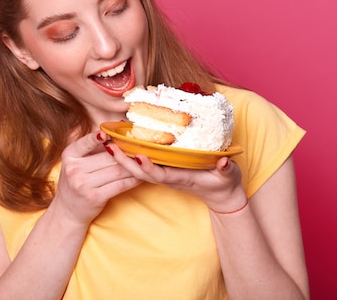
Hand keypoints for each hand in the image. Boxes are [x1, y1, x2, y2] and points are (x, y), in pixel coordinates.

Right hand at [50, 131, 141, 226]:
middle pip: (107, 157)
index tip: (108, 133)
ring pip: (116, 171)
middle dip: (126, 153)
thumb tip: (112, 133)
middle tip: (140, 147)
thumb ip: (89, 149)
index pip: (85, 143)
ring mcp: (83, 184)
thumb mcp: (74, 163)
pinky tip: (140, 176)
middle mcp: (74, 169)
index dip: (97, 137)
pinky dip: (132, 180)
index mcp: (69, 156)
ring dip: (133, 167)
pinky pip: (119, 185)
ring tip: (145, 161)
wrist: (67, 212)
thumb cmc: (75, 182)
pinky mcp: (94, 197)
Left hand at [106, 144, 246, 212]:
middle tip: (109, 145)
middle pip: (141, 172)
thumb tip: (224, 163)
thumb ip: (226, 170)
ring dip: (122, 157)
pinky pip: (142, 163)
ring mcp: (165, 174)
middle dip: (124, 161)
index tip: (137, 156)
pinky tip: (119, 142)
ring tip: (107, 141)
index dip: (148, 167)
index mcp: (181, 178)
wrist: (221, 196)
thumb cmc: (224, 184)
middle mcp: (168, 177)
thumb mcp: (229, 176)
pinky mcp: (164, 169)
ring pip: (138, 168)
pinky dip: (129, 155)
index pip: (160, 174)